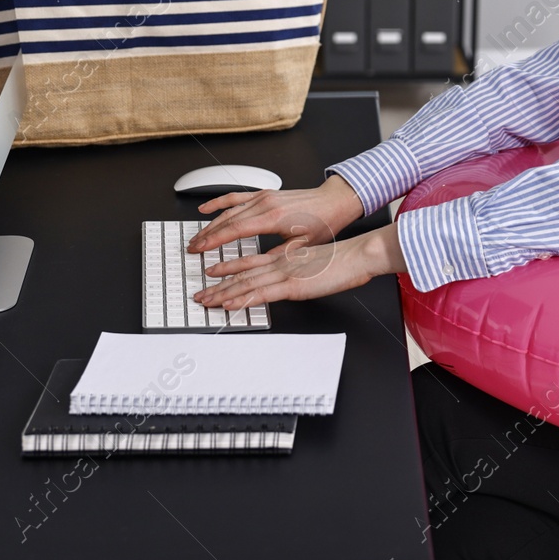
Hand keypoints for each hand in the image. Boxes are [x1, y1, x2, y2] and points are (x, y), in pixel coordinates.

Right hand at [188, 174, 364, 253]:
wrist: (334, 201)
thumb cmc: (323, 222)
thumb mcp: (301, 246)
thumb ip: (276, 256)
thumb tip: (258, 268)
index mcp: (272, 218)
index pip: (235, 230)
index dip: (214, 240)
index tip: (200, 249)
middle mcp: (265, 204)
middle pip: (227, 219)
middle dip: (207, 234)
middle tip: (192, 247)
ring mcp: (263, 197)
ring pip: (229, 209)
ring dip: (210, 222)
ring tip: (197, 235)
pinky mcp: (265, 194)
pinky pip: (237, 197)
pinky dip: (219, 202)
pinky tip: (207, 208)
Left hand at [192, 225, 407, 307]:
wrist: (358, 254)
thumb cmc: (344, 259)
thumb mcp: (316, 261)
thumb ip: (300, 266)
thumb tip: (293, 274)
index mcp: (286, 257)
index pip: (250, 262)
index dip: (229, 267)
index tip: (213, 270)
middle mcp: (280, 263)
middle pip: (242, 274)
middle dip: (218, 284)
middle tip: (200, 293)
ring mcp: (284, 274)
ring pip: (246, 284)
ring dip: (222, 294)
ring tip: (206, 301)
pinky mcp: (292, 286)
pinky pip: (261, 294)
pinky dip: (242, 300)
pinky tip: (229, 305)